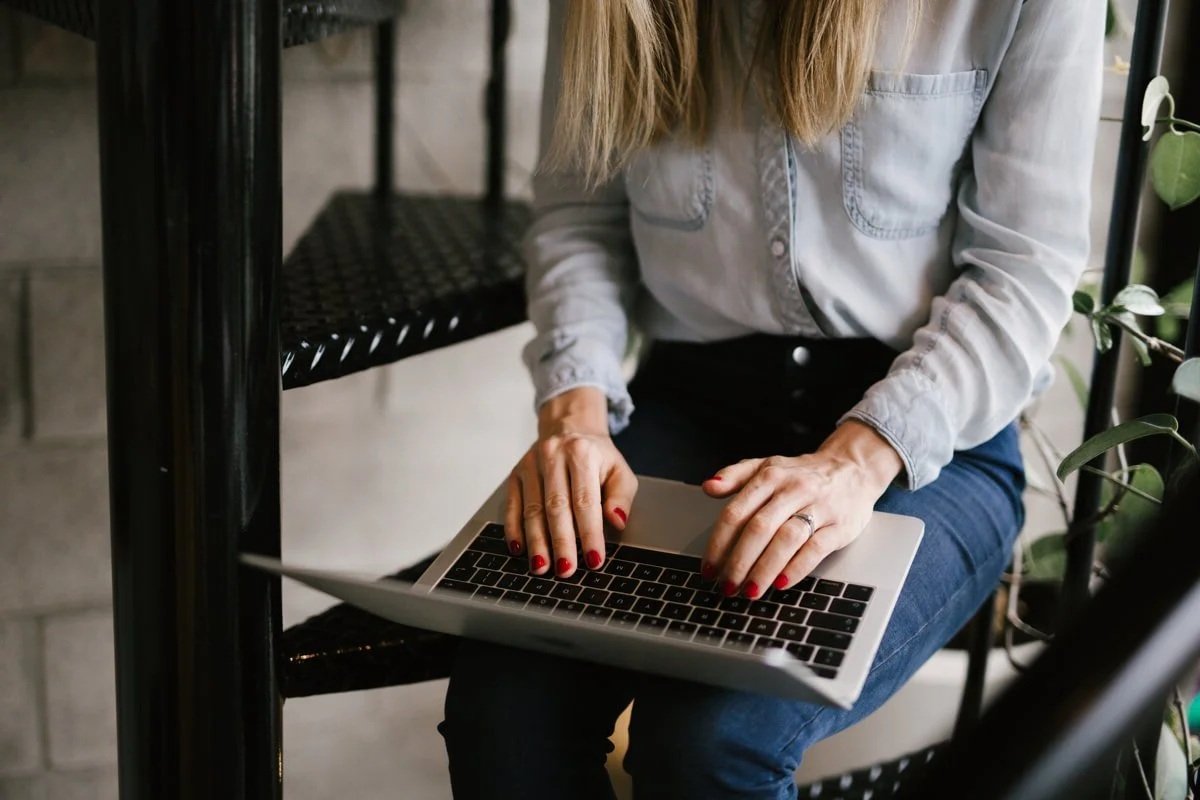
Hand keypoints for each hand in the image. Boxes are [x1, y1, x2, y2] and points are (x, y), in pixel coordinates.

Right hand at [506, 387, 637, 577]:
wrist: (569, 428)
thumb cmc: (597, 457)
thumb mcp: (619, 470)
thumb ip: (621, 496)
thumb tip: (617, 521)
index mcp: (582, 454)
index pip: (586, 501)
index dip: (589, 533)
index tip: (594, 559)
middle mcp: (553, 456)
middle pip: (555, 507)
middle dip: (561, 542)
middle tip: (566, 570)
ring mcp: (530, 465)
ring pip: (531, 509)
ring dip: (536, 542)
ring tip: (541, 567)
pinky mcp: (515, 474)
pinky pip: (511, 506)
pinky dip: (514, 530)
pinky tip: (519, 549)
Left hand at [700, 420, 902, 597]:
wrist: (853, 467)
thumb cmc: (802, 474)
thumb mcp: (767, 466)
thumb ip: (735, 476)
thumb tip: (708, 487)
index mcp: (769, 476)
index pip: (736, 512)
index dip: (718, 543)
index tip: (709, 568)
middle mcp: (792, 489)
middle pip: (758, 528)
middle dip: (738, 562)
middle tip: (727, 586)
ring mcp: (818, 507)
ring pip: (786, 540)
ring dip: (764, 569)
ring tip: (750, 590)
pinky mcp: (840, 525)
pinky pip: (816, 549)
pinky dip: (797, 568)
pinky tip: (781, 583)